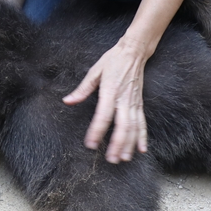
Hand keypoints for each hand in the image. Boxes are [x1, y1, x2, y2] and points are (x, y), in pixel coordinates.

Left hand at [63, 40, 148, 162]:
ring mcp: (133, 103)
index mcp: (110, 91)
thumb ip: (82, 89)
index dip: (97, 131)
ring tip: (124, 158)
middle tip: (110, 159)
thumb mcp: (95, 71)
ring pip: (134, 127)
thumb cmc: (113, 60)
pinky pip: (142, 123)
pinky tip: (142, 149)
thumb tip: (68, 101)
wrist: (134, 52)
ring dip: (130, 144)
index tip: (90, 144)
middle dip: (118, 144)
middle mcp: (124, 99)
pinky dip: (143, 137)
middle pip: (123, 126)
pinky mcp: (139, 104)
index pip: (103, 116)